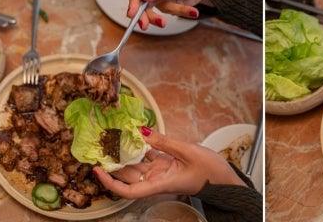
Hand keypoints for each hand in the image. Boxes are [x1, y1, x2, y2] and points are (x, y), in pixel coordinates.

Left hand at [92, 129, 245, 198]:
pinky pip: (150, 158)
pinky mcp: (168, 166)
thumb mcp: (188, 151)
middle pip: (129, 176)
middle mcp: (157, 180)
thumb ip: (164, 141)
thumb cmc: (210, 171)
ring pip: (137, 166)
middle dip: (113, 164)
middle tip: (100, 147)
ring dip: (125, 155)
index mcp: (160, 184)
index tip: (97, 171)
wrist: (225, 180)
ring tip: (113, 140)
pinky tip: (135, 137)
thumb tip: (142, 131)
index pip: (128, 190)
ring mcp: (162, 173)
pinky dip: (142, 149)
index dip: (110, 183)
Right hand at [128, 0, 206, 29]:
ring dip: (174, 11)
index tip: (132, 14)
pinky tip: (193, 12)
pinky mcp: (170, 7)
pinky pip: (174, 12)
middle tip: (145, 25)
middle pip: (144, 7)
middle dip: (146, 17)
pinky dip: (184, 12)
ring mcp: (162, 0)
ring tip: (189, 12)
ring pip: (159, 12)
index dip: (133, 4)